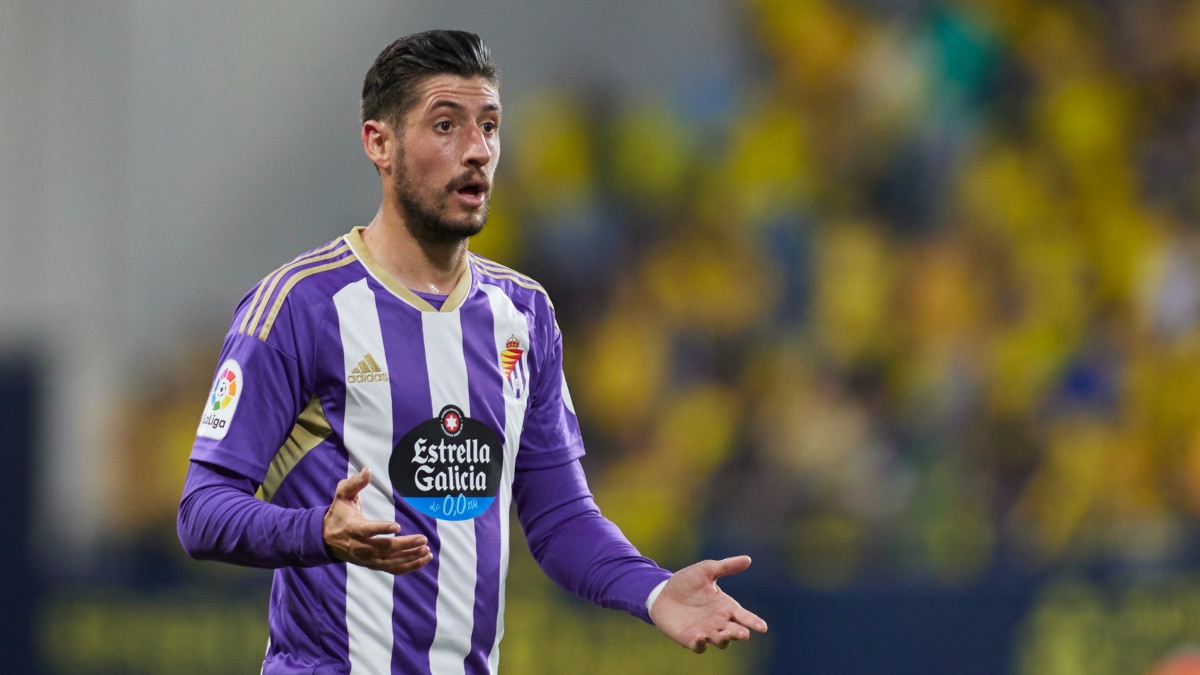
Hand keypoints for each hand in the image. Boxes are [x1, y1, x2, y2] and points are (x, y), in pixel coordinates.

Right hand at [323, 467, 431, 574]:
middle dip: (405, 544)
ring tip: (427, 551)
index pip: (368, 531)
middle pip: (384, 548)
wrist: (325, 539)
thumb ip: (355, 483)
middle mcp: (360, 546)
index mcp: (353, 528)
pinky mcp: (372, 564)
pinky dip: (408, 566)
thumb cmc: (338, 514)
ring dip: (410, 557)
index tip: (397, 526)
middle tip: (423, 539)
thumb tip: (367, 470)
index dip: (382, 529)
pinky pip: (392, 568)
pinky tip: (423, 560)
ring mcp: (367, 558)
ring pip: (390, 561)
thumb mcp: (342, 496)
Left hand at [649, 555, 767, 652]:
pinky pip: (699, 646)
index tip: (762, 627)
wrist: (661, 593)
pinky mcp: (690, 639)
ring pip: (720, 641)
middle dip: (739, 633)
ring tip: (724, 635)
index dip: (753, 622)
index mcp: (725, 606)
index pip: (744, 616)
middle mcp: (718, 622)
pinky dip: (701, 644)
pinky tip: (700, 637)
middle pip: (734, 632)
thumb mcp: (706, 570)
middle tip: (743, 633)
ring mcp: (705, 631)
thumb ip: (726, 567)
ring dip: (723, 640)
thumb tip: (748, 559)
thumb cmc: (686, 581)